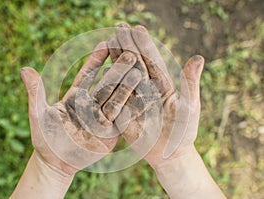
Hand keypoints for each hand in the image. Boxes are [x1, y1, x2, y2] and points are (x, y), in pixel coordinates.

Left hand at [20, 42, 140, 174]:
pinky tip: (143, 94)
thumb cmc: (44, 139)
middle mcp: (91, 105)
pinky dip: (132, 107)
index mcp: (75, 97)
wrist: (55, 163)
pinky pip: (122, 118)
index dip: (96, 60)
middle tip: (129, 52)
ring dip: (127, 85)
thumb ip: (35, 91)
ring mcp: (102, 118)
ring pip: (117, 98)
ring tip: (139, 70)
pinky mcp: (110, 133)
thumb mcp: (38, 114)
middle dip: (117, 68)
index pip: (88, 74)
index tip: (106, 44)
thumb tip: (24, 68)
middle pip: (106, 84)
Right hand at [108, 24, 203, 168]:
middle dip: (127, 45)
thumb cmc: (184, 131)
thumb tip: (198, 57)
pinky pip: (113, 95)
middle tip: (119, 27)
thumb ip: (190, 83)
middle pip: (135, 63)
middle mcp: (146, 88)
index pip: (152, 60)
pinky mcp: (123, 112)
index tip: (138, 29)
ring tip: (108, 40)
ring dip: (116, 58)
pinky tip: (100, 67)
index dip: (145, 45)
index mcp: (162, 84)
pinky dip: (106, 81)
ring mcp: (133, 99)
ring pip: (122, 76)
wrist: (170, 154)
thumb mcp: (189, 106)